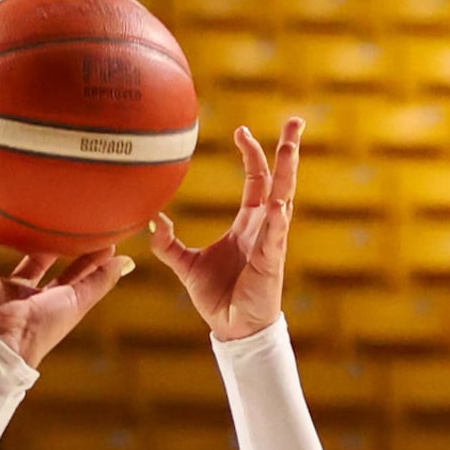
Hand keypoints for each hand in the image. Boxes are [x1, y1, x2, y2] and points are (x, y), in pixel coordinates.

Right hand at [0, 218, 131, 368]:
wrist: (8, 338)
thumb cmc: (45, 324)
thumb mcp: (78, 298)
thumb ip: (100, 279)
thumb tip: (126, 260)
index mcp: (46, 298)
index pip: (65, 272)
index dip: (79, 255)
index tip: (91, 232)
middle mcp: (19, 290)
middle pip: (30, 260)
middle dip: (37, 239)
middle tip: (47, 212)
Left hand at [148, 119, 300, 341]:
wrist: (233, 329)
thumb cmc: (217, 298)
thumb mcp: (186, 265)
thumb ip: (168, 244)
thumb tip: (152, 221)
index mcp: (249, 224)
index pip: (258, 180)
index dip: (252, 154)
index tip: (241, 131)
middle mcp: (265, 227)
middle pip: (281, 180)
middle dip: (288, 150)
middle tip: (296, 120)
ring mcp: (272, 242)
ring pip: (285, 199)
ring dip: (289, 173)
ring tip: (291, 146)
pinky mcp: (271, 262)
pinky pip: (276, 236)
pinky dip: (277, 220)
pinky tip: (277, 203)